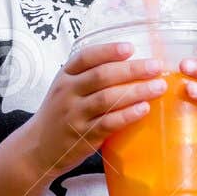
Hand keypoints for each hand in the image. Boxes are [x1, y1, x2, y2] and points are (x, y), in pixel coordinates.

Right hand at [28, 41, 168, 177]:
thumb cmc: (59, 113)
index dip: (108, 51)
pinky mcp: (83, 136)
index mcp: (65, 76)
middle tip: (156, 66)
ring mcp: (74, 115)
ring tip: (158, 87)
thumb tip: (131, 63)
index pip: (85, 57)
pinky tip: (143, 109)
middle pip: (102, 76)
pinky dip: (127, 115)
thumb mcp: (66, 89)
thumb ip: (89, 76)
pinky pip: (107, 123)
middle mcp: (68, 92)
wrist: (37, 147)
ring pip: (107, 99)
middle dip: (132, 69)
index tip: (130, 48)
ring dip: (136, 91)